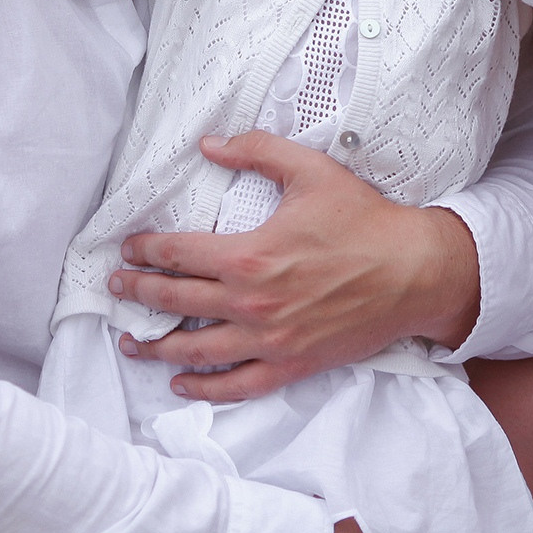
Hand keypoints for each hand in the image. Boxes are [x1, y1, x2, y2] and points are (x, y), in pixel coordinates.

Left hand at [113, 131, 479, 400]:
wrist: (415, 271)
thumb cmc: (366, 221)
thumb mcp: (312, 171)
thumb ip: (257, 152)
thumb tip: (210, 144)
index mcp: (249, 255)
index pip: (177, 255)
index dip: (145, 251)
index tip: (128, 248)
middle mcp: (251, 303)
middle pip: (175, 301)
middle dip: (138, 293)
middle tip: (116, 287)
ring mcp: (270, 339)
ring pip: (196, 350)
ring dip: (156, 346)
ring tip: (132, 340)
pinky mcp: (292, 363)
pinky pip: (237, 384)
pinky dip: (204, 388)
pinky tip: (181, 383)